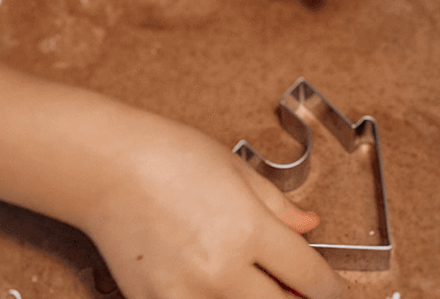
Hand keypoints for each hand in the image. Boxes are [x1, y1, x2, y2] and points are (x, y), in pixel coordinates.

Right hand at [84, 116, 339, 298]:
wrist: (104, 165)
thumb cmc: (168, 155)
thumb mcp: (234, 168)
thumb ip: (277, 205)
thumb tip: (310, 228)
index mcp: (247, 227)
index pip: (310, 278)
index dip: (331, 291)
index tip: (334, 294)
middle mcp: (221, 269)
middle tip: (293, 290)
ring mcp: (187, 294)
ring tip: (251, 286)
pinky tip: (218, 291)